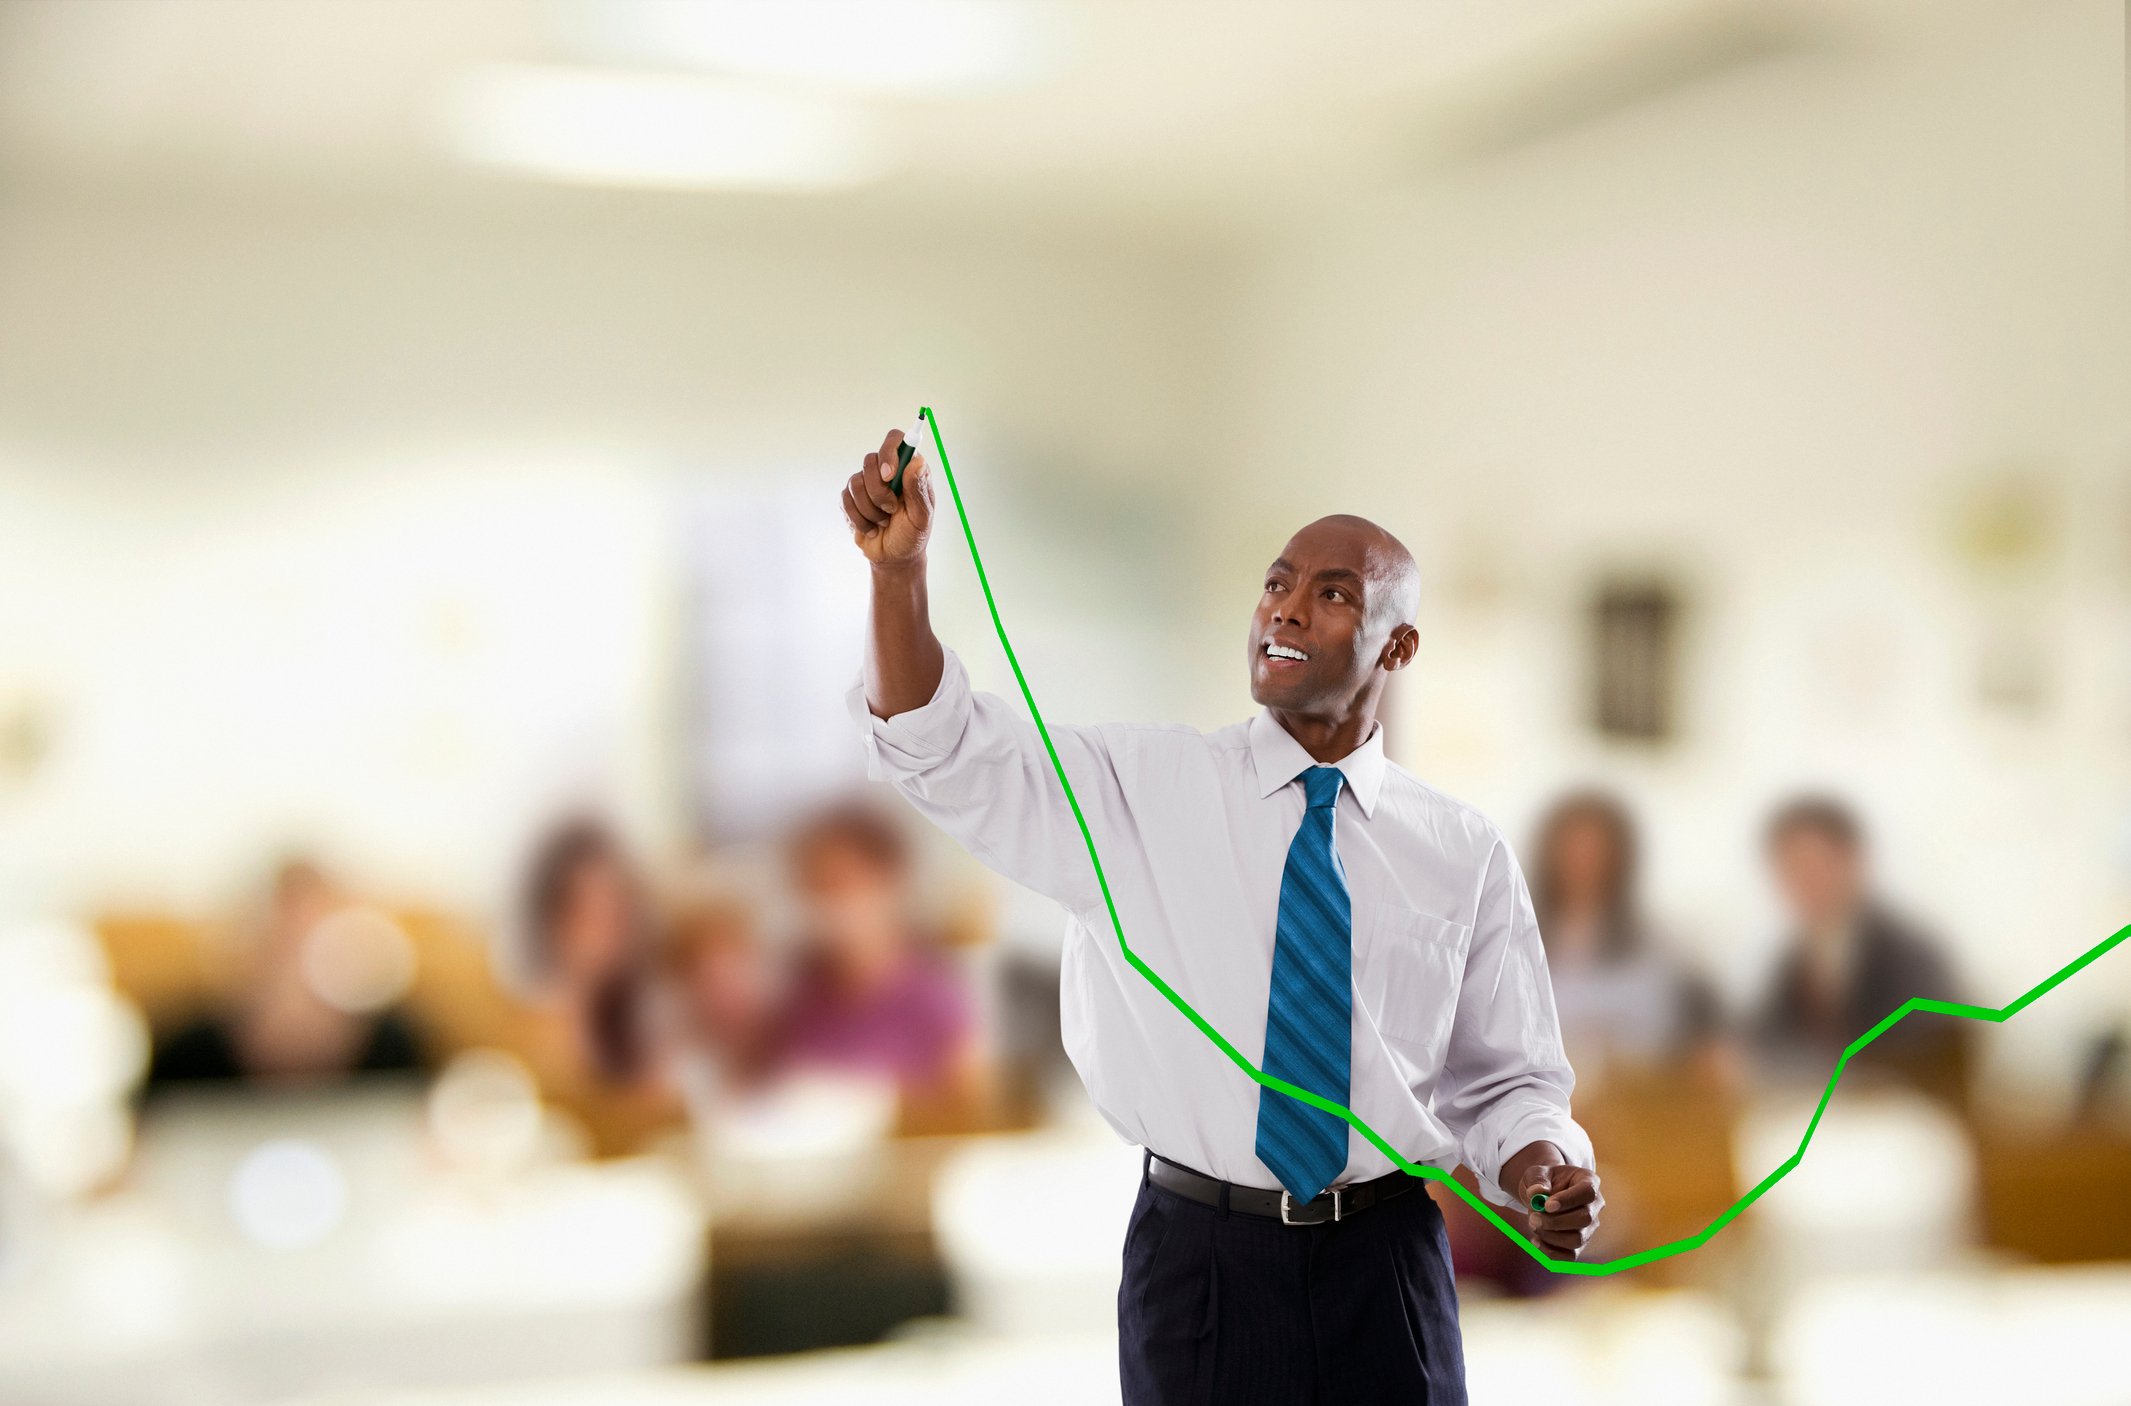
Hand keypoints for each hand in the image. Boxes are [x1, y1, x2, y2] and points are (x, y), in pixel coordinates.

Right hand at [842, 426, 933, 566]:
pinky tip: (871, 527)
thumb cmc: (912, 535)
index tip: (889, 476)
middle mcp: (887, 471)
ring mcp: (867, 482)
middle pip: (870, 460)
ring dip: (870, 508)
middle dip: (879, 492)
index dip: (889, 452)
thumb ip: (918, 490)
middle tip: (891, 510)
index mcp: (908, 469)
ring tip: (883, 521)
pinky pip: (846, 498)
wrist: (894, 557)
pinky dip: (859, 518)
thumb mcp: (922, 517)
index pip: (896, 440)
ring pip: (856, 481)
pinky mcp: (851, 497)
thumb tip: (916, 462)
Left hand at [1504, 1141, 1603, 1259]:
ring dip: (1550, 1236)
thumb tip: (1536, 1193)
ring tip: (1533, 1224)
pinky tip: (1536, 1240)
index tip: (1546, 1205)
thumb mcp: (1536, 1173)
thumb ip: (1536, 1180)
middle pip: (1585, 1219)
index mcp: (1588, 1181)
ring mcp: (1590, 1227)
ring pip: (1577, 1239)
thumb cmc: (1543, 1181)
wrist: (1543, 1195)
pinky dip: (1550, 1252)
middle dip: (1556, 1222)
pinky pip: (1570, 1256)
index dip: (1568, 1200)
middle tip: (1533, 1218)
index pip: (1587, 1192)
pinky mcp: (1580, 1244)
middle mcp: (1595, 1205)